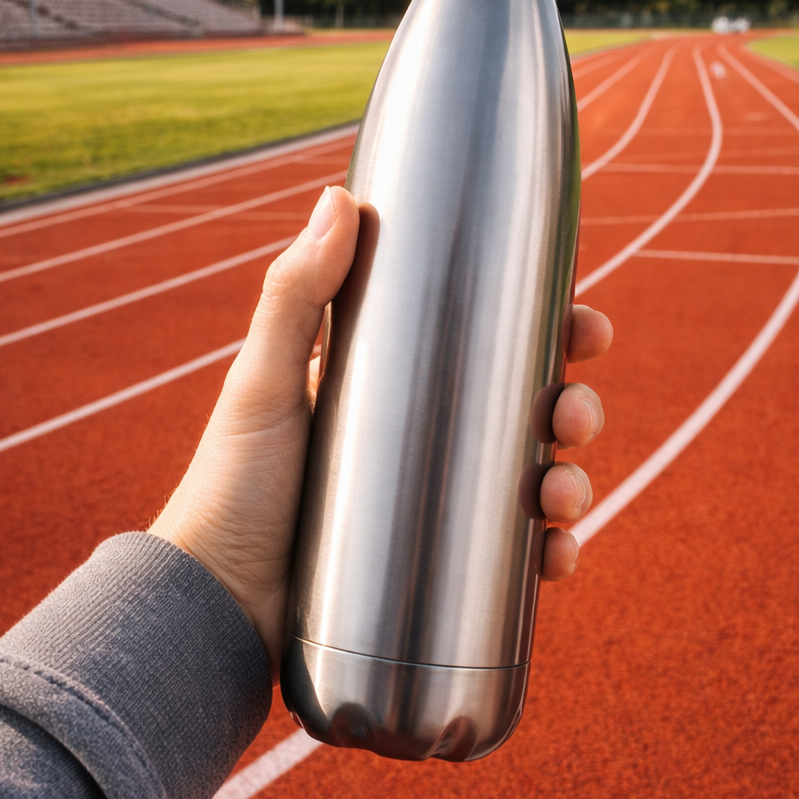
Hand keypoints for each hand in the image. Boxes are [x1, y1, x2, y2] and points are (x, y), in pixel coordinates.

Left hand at [150, 186, 611, 676]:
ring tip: (561, 492)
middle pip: (528, 410)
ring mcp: (440, 502)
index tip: (581, 321)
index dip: (547, 329)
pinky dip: (552, 552)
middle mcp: (429, 438)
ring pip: (536, 478)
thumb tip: (338, 197)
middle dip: (573, 405)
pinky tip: (556, 553)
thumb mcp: (264, 379)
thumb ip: (293, 292)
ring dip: (573, 479)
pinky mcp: (443, 566)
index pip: (489, 342)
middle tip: (573, 414)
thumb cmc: (232, 483)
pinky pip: (518, 554)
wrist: (216, 601)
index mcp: (398, 383)